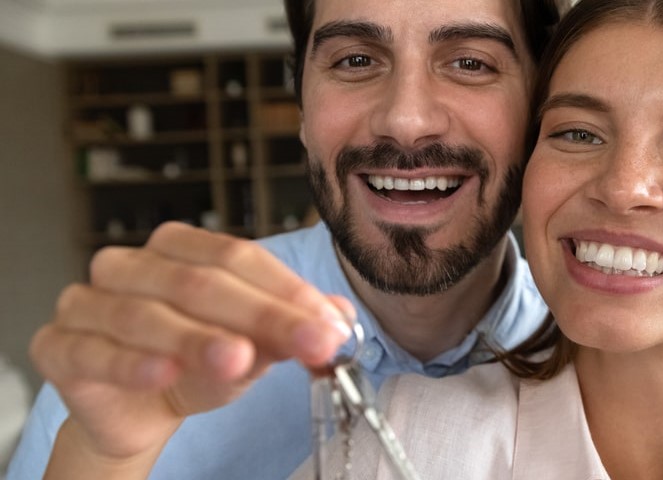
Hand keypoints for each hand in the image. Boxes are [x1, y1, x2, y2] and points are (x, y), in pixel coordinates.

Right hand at [30, 222, 352, 464]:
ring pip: (145, 314)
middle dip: (260, 316)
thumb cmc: (197, 364)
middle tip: (306, 342)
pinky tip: (164, 372)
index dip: (286, 291)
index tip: (328, 324)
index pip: (238, 258)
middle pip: (199, 282)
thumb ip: (293, 329)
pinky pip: (93, 351)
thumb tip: (342, 319)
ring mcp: (87, 301)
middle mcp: (130, 264)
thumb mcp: (255, 346)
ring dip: (197, 338)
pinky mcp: (59, 345)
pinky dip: (131, 362)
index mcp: (180, 247)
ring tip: (238, 360)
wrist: (141, 411)